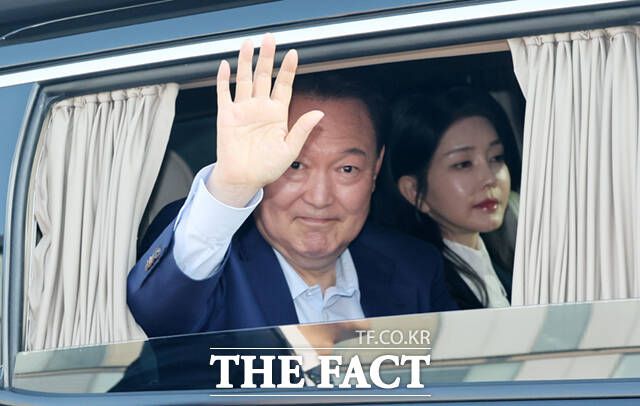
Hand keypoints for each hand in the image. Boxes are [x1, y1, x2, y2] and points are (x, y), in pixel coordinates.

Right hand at [208, 34, 324, 206]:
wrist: (244, 178)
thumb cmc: (267, 167)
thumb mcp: (289, 149)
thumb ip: (302, 129)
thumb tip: (320, 113)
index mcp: (277, 114)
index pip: (284, 86)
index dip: (288, 70)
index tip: (293, 54)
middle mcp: (260, 108)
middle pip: (264, 76)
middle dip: (267, 57)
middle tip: (270, 39)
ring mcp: (242, 110)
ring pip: (245, 79)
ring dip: (246, 62)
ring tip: (249, 44)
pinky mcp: (226, 115)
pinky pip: (224, 93)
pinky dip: (224, 79)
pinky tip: (225, 65)